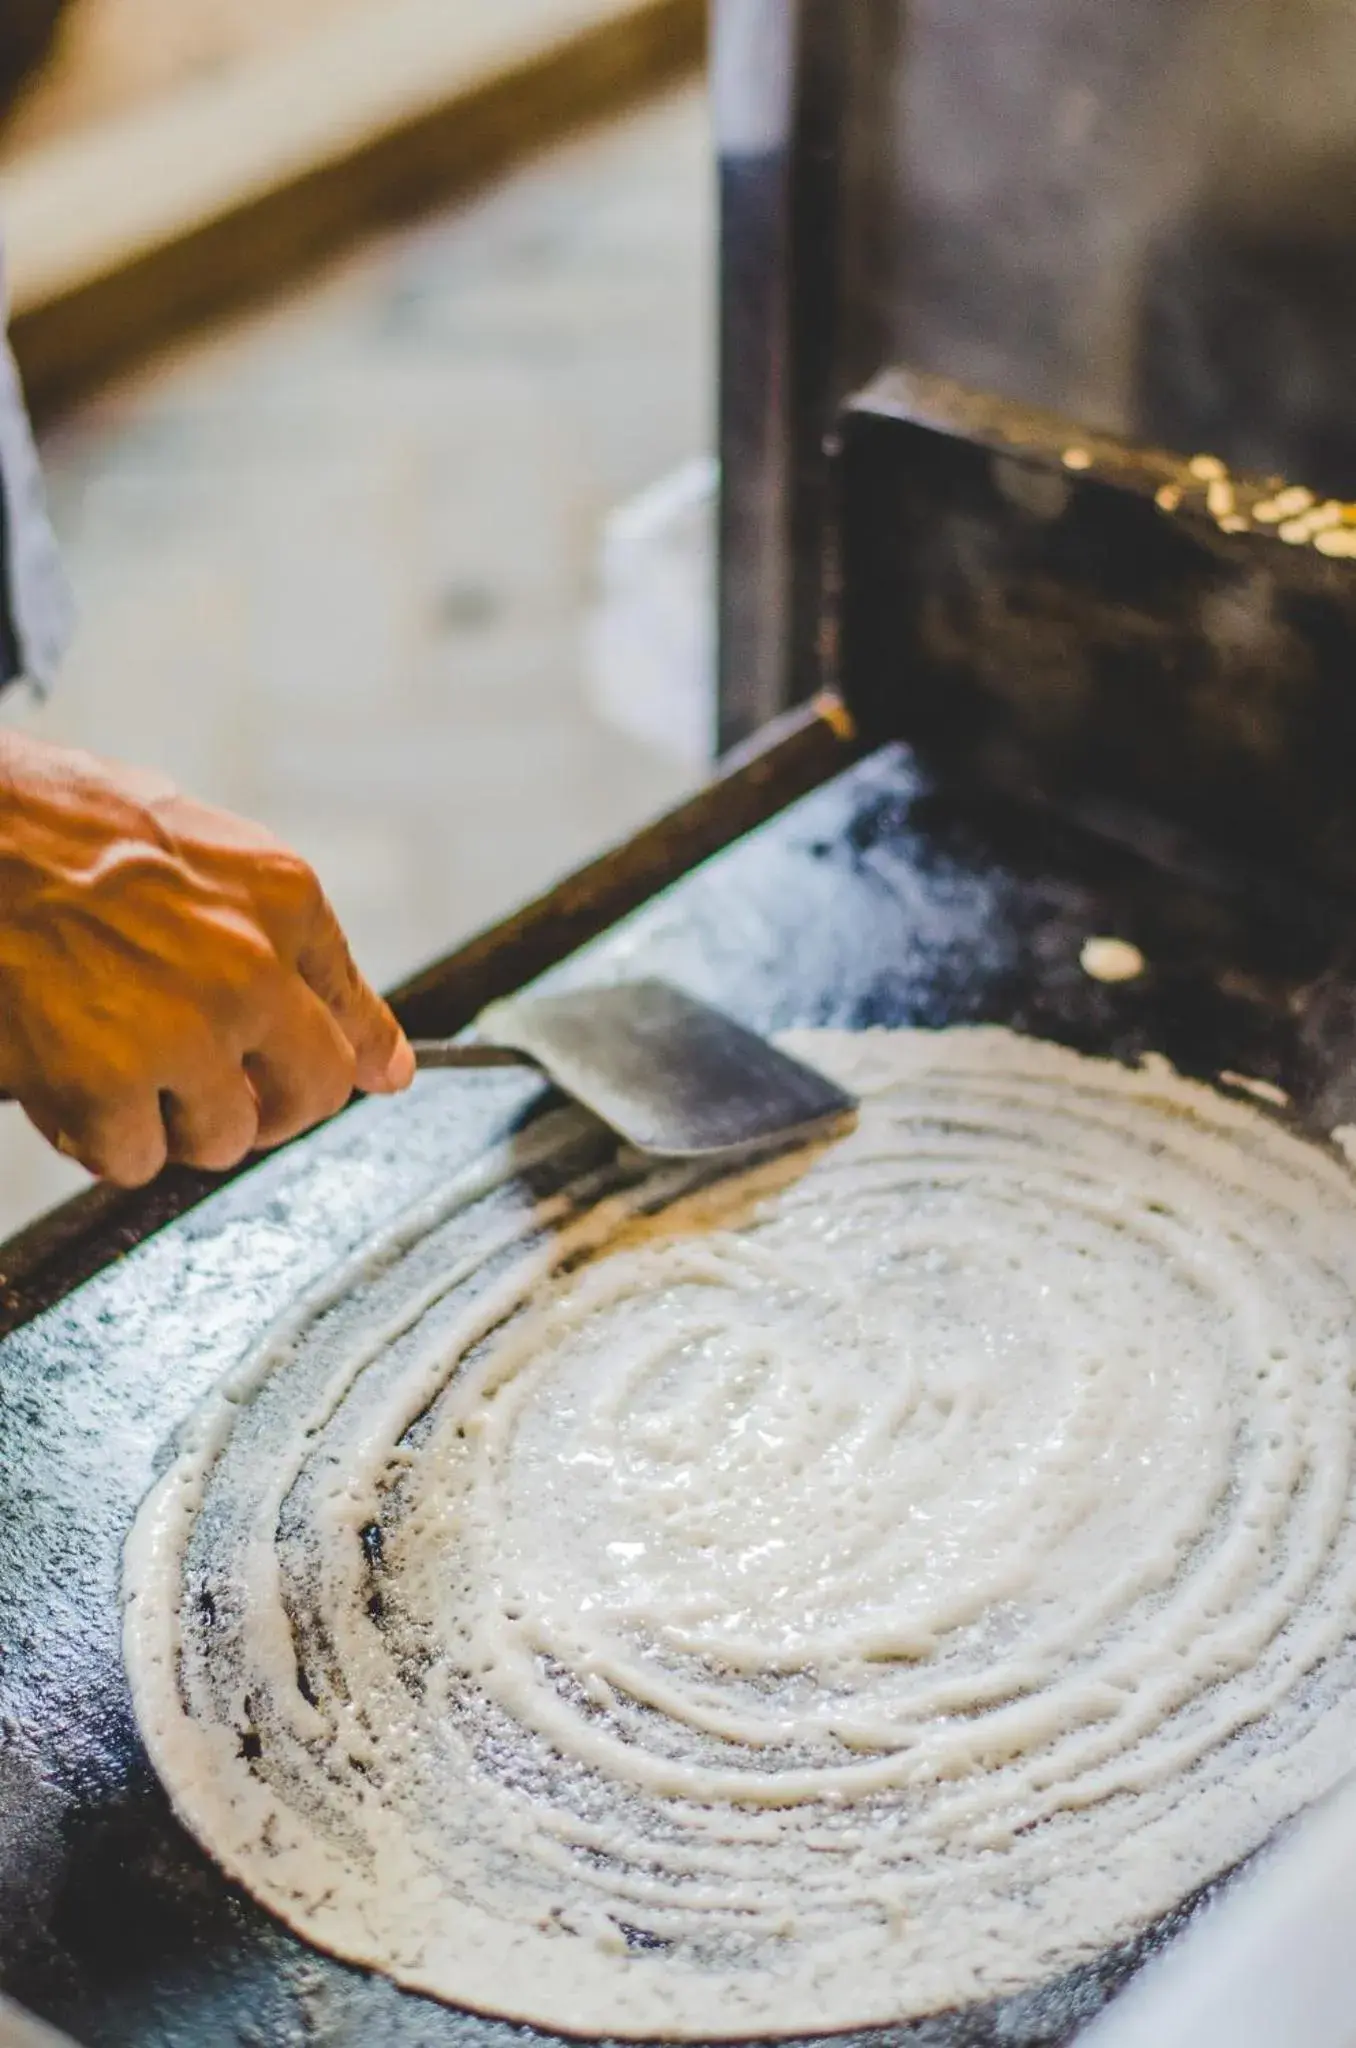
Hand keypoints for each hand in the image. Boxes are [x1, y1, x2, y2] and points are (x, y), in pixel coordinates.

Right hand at [0, 731, 413, 1185]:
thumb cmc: (66, 825)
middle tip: (217, 1089)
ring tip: (120, 1061)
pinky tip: (71, 1079)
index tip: (371, 1080)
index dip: (356, 1060)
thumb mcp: (210, 852)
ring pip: (221, 1139)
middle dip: (270, 1107)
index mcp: (284, 901)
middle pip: (311, 1098)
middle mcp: (250, 970)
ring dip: (173, 1120)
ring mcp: (181, 1033)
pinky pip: (134, 1160)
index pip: (356, 1020)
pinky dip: (99, 1136)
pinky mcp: (105, 1085)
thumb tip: (389, 1064)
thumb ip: (299, 946)